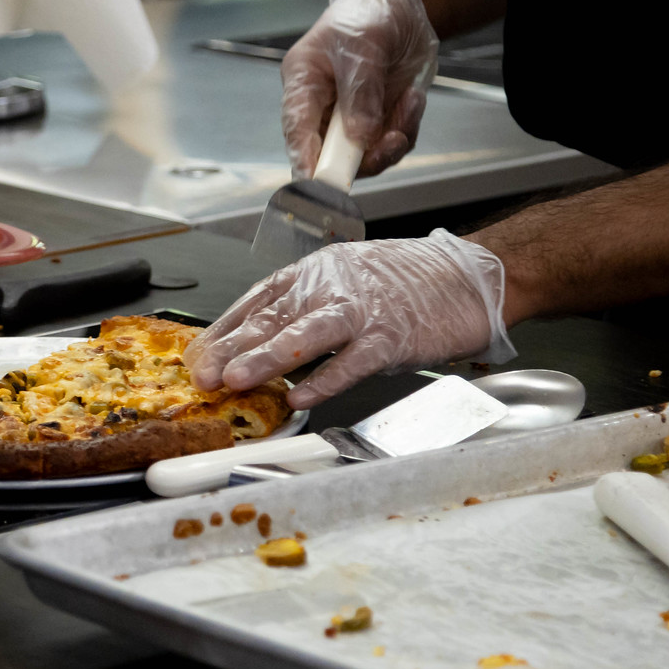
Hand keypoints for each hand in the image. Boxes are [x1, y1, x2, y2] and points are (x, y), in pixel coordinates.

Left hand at [187, 229, 513, 410]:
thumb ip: (307, 309)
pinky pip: (351, 361)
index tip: (200, 354)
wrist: (468, 278)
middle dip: (232, 349)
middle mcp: (333, 286)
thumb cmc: (408, 283)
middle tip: (204, 375)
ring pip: (304, 334)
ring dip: (267, 359)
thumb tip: (261, 343)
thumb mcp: (347, 282)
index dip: (225, 328)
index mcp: (317, 272)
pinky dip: (325, 380)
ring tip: (237, 381)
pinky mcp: (390, 336)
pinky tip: (301, 397)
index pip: (258, 299)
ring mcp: (361, 311)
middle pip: (272, 318)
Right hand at [282, 0, 437, 179]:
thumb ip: (360, 93)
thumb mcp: (363, 46)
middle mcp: (323, 107)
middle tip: (390, 141)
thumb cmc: (367, 15)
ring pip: (367, 156)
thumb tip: (359, 137)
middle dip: (364, 156)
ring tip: (409, 105)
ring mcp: (351, 118)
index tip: (316, 183)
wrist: (401, 5)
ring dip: (393, 140)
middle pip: (331, 154)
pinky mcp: (379, 121)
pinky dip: (407, 127)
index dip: (304, 159)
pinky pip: (392, 143)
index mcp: (303, 83)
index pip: (297, 130)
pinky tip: (412, 98)